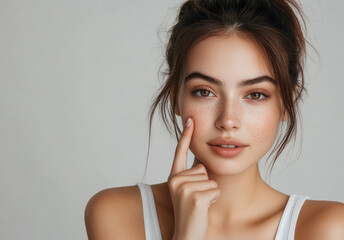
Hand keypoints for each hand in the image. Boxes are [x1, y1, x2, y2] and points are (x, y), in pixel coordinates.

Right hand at [167, 117, 220, 239]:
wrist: (187, 235)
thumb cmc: (191, 213)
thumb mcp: (189, 191)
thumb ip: (193, 176)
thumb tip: (202, 163)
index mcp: (174, 177)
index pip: (180, 152)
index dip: (186, 135)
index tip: (189, 119)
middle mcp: (176, 180)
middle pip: (203, 169)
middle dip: (206, 184)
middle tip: (197, 200)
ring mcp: (184, 189)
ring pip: (211, 180)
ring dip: (210, 193)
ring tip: (199, 205)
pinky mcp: (195, 197)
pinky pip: (215, 190)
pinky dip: (214, 200)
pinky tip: (203, 209)